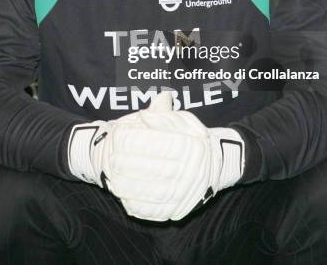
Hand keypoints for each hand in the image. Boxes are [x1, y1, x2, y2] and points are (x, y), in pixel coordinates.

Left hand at [107, 92, 244, 220]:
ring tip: (114, 178)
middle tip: (113, 159)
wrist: (214, 165)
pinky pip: (158, 211)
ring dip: (131, 188)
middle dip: (130, 165)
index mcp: (193, 146)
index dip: (138, 139)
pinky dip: (140, 206)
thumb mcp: (183, 120)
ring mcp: (187, 192)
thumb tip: (143, 115)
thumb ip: (163, 116)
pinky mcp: (181, 209)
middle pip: (157, 170)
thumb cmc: (191, 137)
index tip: (119, 134)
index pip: (162, 143)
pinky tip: (125, 197)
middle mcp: (193, 171)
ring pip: (156, 193)